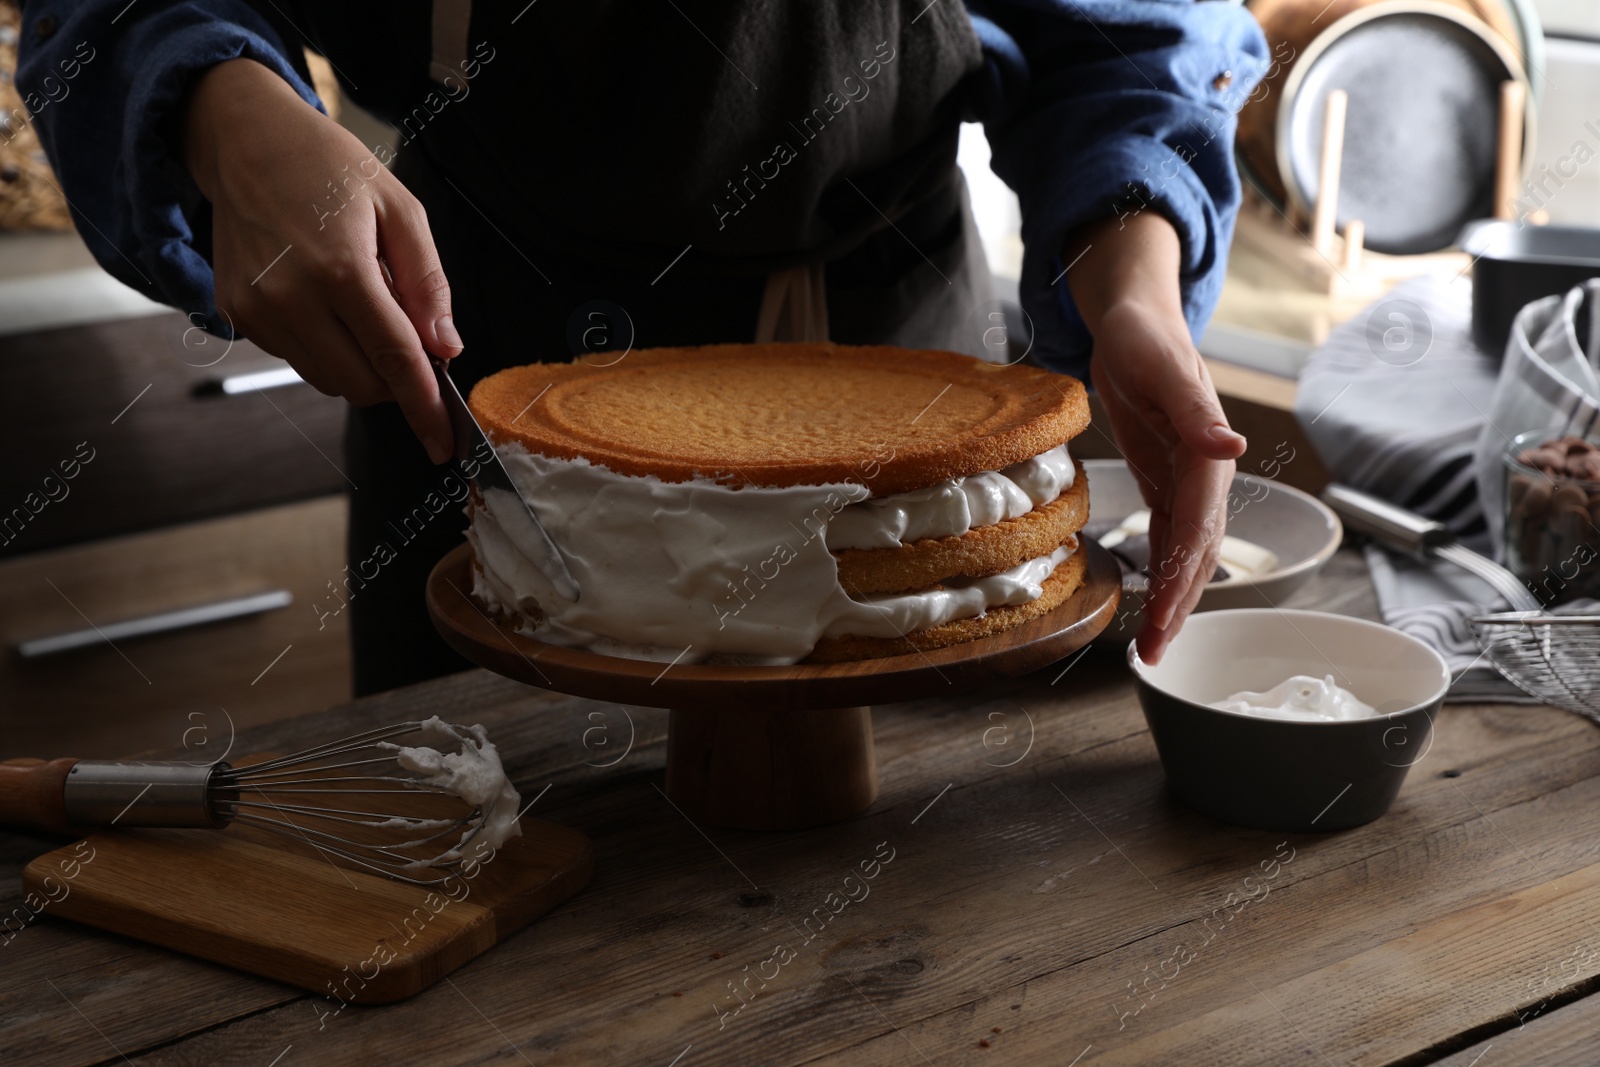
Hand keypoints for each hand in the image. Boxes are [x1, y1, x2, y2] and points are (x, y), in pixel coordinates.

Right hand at [184, 59, 458, 461]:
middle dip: (395, 378)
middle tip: (406, 330)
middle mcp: (290, 298)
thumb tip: (447, 348)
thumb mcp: (400, 209)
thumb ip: (428, 284)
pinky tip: (324, 301)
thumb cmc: (329, 167)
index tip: (445, 443)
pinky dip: (325, 348)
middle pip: (362, 385)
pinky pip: (298, 359)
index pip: (395, 360)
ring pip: (329, 380)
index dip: (424, 407)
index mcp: (340, 270)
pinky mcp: (235, 314)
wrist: (245, 140)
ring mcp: (256, 311)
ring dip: (360, 364)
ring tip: (360, 301)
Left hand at [1065, 214, 1246, 663]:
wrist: (1137, 320)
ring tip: (1154, 645)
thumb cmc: (1147, 338)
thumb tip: (1231, 448)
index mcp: (1207, 456)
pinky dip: (1165, 571)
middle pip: (1198, 553)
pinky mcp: (1170, 481)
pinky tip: (1154, 601)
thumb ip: (1197, 411)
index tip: (1165, 618)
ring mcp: (1189, 481)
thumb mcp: (1163, 368)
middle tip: (1155, 654)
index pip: (1198, 530)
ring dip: (1174, 597)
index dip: (1182, 577)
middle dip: (1179, 605)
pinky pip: (1173, 537)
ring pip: (1188, 553)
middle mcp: (1205, 476)